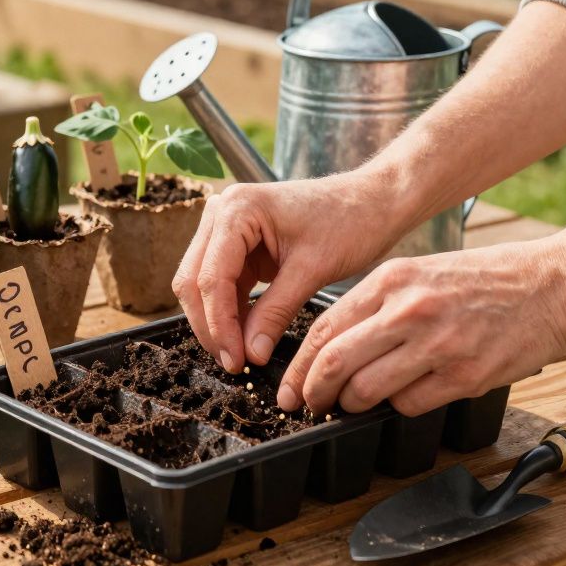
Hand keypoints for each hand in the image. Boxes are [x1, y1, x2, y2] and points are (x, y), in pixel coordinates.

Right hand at [172, 173, 406, 373]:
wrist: (372, 202)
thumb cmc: (350, 221)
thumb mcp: (312, 270)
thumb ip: (276, 312)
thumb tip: (251, 354)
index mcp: (238, 208)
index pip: (212, 277)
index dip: (220, 324)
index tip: (235, 360)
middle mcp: (222, 211)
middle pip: (194, 280)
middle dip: (211, 325)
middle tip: (233, 363)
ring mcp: (226, 226)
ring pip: (201, 284)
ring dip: (217, 321)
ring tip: (239, 354)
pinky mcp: (237, 243)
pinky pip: (221, 283)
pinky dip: (230, 311)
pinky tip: (245, 336)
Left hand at [277, 241, 565, 415]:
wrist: (553, 283)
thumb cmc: (485, 279)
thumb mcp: (421, 273)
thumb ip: (377, 305)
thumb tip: (334, 347)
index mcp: (391, 280)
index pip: (324, 329)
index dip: (300, 366)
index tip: (291, 387)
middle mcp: (409, 310)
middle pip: (335, 362)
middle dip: (314, 392)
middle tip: (311, 406)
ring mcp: (437, 344)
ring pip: (367, 390)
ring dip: (353, 405)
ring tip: (356, 404)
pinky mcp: (465, 374)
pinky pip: (410, 404)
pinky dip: (398, 408)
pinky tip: (407, 396)